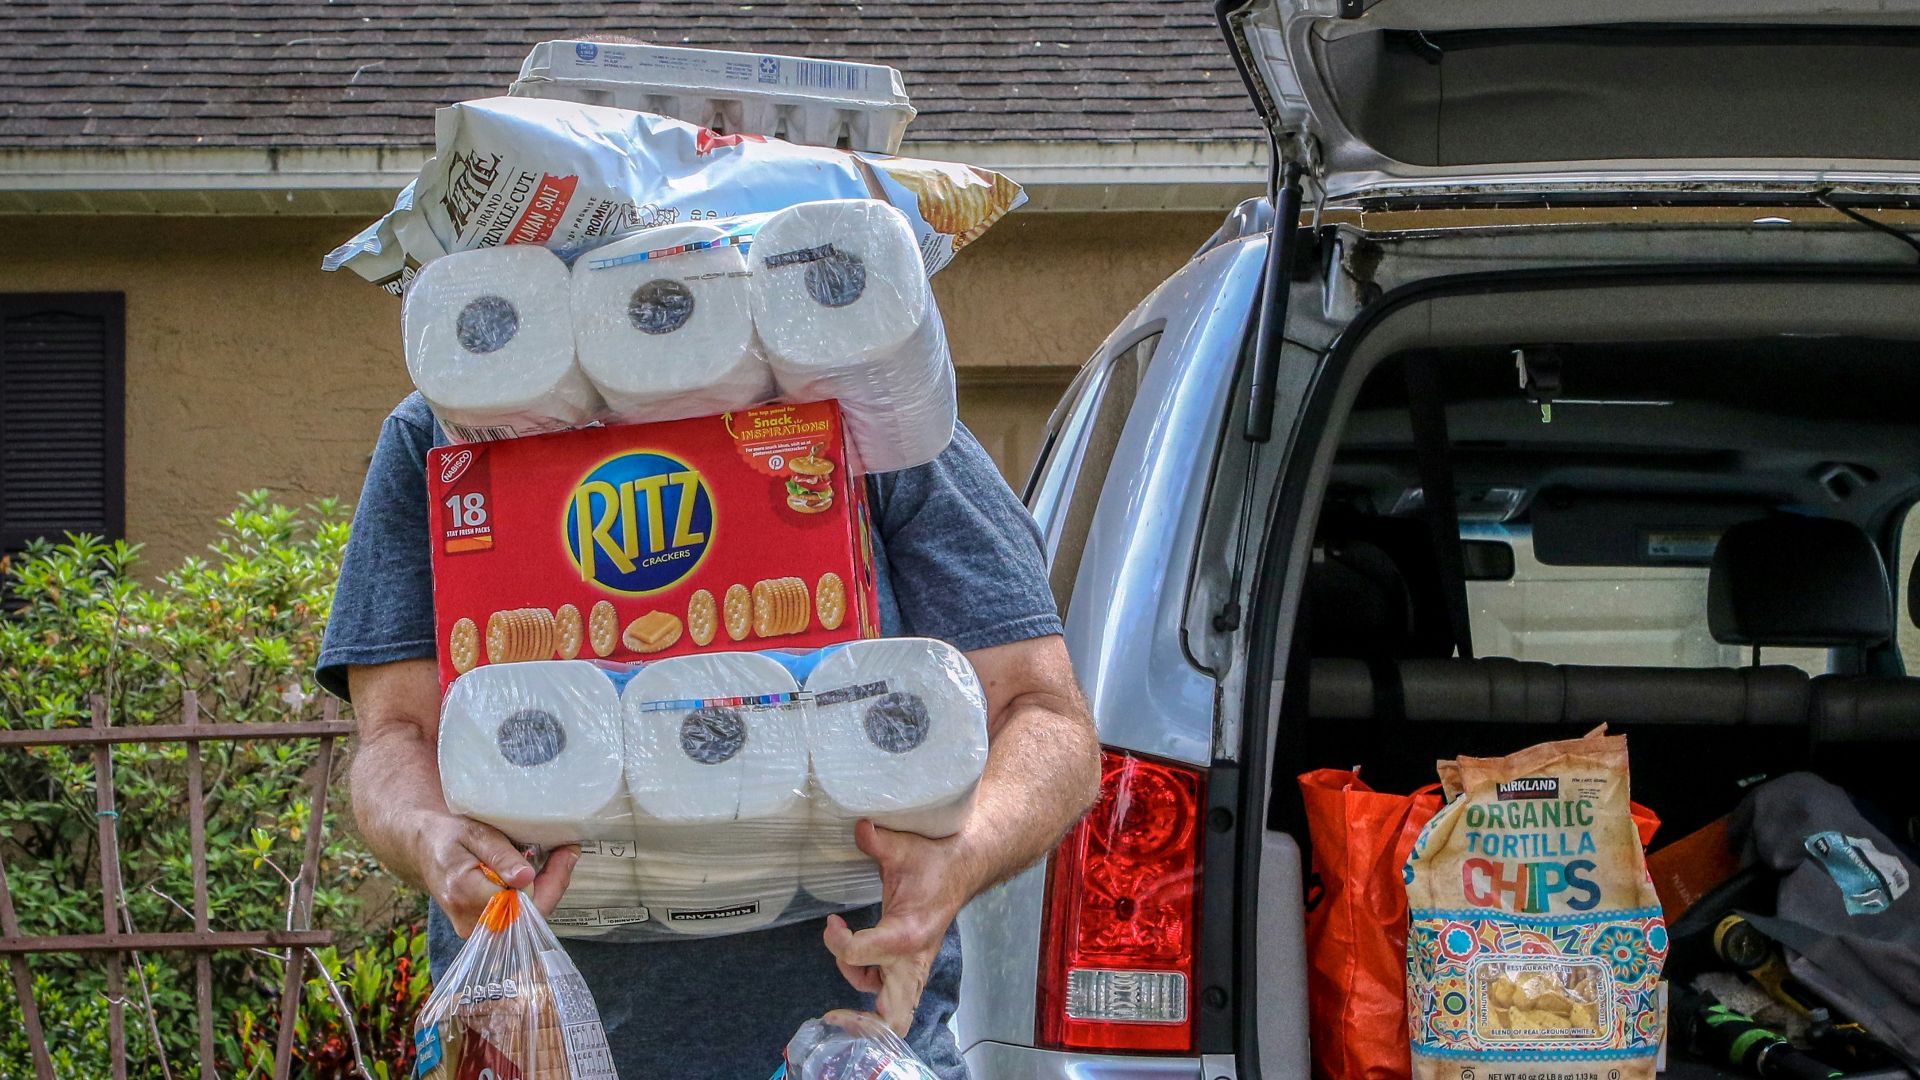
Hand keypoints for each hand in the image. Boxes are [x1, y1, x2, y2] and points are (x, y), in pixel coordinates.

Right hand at [414, 813, 578, 935]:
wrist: (423, 848)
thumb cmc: (447, 836)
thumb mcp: (473, 833)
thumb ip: (499, 855)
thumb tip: (526, 878)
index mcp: (465, 894)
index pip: (522, 901)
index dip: (551, 879)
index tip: (568, 851)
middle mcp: (469, 921)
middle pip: (529, 916)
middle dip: (554, 884)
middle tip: (569, 852)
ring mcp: (475, 930)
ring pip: (526, 919)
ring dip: (545, 889)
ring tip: (558, 857)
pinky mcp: (481, 929)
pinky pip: (516, 918)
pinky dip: (531, 896)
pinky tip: (539, 874)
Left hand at [822, 820, 982, 1033]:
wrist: (963, 868)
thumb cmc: (933, 861)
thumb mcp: (904, 848)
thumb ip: (878, 840)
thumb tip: (859, 826)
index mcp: (907, 934)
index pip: (858, 954)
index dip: (835, 941)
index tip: (832, 921)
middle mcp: (912, 960)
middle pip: (892, 1016)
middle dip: (860, 1022)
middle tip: (833, 1015)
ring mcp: (914, 968)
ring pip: (894, 1014)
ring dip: (865, 1007)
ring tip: (846, 974)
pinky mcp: (913, 968)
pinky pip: (894, 999)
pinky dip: (875, 1001)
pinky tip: (858, 973)